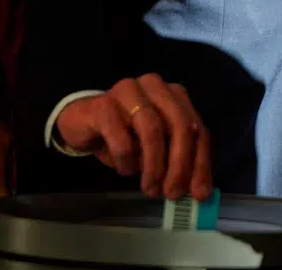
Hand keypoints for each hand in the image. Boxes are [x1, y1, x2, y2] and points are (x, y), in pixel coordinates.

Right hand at [55, 74, 212, 200]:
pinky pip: (121, 138)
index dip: (201, 163)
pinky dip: (126, 160)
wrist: (81, 123)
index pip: (198, 130)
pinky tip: (125, 169)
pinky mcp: (103, 104)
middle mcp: (155, 86)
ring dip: (154, 166)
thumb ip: (179, 164)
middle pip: (179, 125)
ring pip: (152, 129)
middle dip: (180, 165)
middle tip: (171, 193)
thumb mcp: (157, 151)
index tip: (198, 194)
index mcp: (174, 95)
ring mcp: (128, 91)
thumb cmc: (125, 136)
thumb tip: (200, 193)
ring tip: (149, 188)